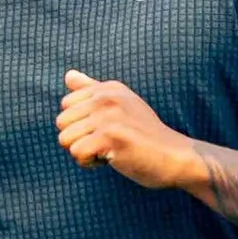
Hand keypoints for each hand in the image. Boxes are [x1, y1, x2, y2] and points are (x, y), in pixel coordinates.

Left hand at [56, 67, 200, 188]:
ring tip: (109, 151)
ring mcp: (110, 116)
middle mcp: (108, 97)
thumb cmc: (145, 135)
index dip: (80, 124)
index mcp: (108, 88)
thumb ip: (92, 89)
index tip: (104, 130)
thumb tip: (68, 75)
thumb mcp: (121, 105)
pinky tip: (111, 159)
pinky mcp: (112, 137)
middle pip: (62, 123)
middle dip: (79, 139)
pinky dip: (89, 163)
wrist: (175, 157)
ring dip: (83, 153)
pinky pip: (77, 153)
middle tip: (107, 143)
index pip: (65, 105)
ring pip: (65, 139)